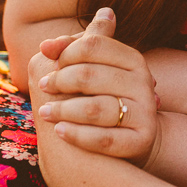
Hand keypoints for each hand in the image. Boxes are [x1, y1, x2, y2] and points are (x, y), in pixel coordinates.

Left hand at [35, 7, 160, 169]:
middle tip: (42, 86)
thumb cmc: (106, 97)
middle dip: (59, 80)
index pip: (93, 45)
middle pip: (89, 74)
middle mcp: (143, 83)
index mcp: (134, 60)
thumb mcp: (98, 70)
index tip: (53, 64)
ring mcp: (144, 113)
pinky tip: (59, 130)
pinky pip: (103, 138)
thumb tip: (45, 45)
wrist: (135, 138)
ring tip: (45, 112)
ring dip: (62, 110)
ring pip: (94, 108)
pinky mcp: (140, 141)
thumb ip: (73, 50)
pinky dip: (76, 134)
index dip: (67, 53)